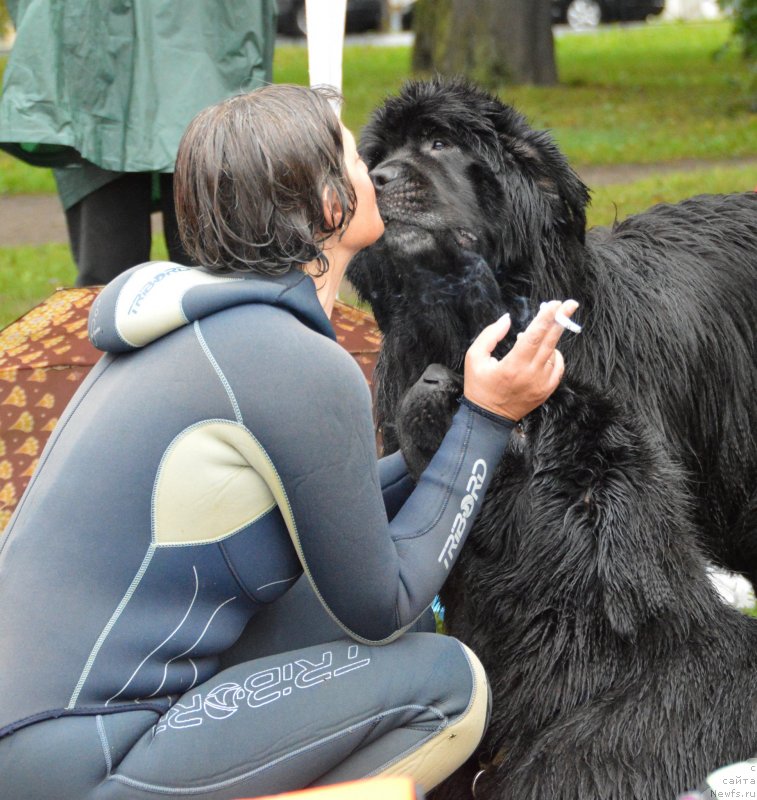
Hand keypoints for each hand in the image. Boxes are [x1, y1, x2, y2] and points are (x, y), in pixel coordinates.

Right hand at [463, 299, 578, 421]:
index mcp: (512, 366)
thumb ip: (490, 335)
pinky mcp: (546, 390)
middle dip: (561, 320)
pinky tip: (545, 350)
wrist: (488, 417)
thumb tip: (507, 319)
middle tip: (570, 303)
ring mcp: (541, 384)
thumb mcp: (474, 357)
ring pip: (553, 353)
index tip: (554, 304)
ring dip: (549, 338)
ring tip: (537, 333)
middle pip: (550, 341)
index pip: (533, 336)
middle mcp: (531, 375)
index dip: (545, 318)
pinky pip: (558, 367)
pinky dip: (554, 355)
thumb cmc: (479, 386)